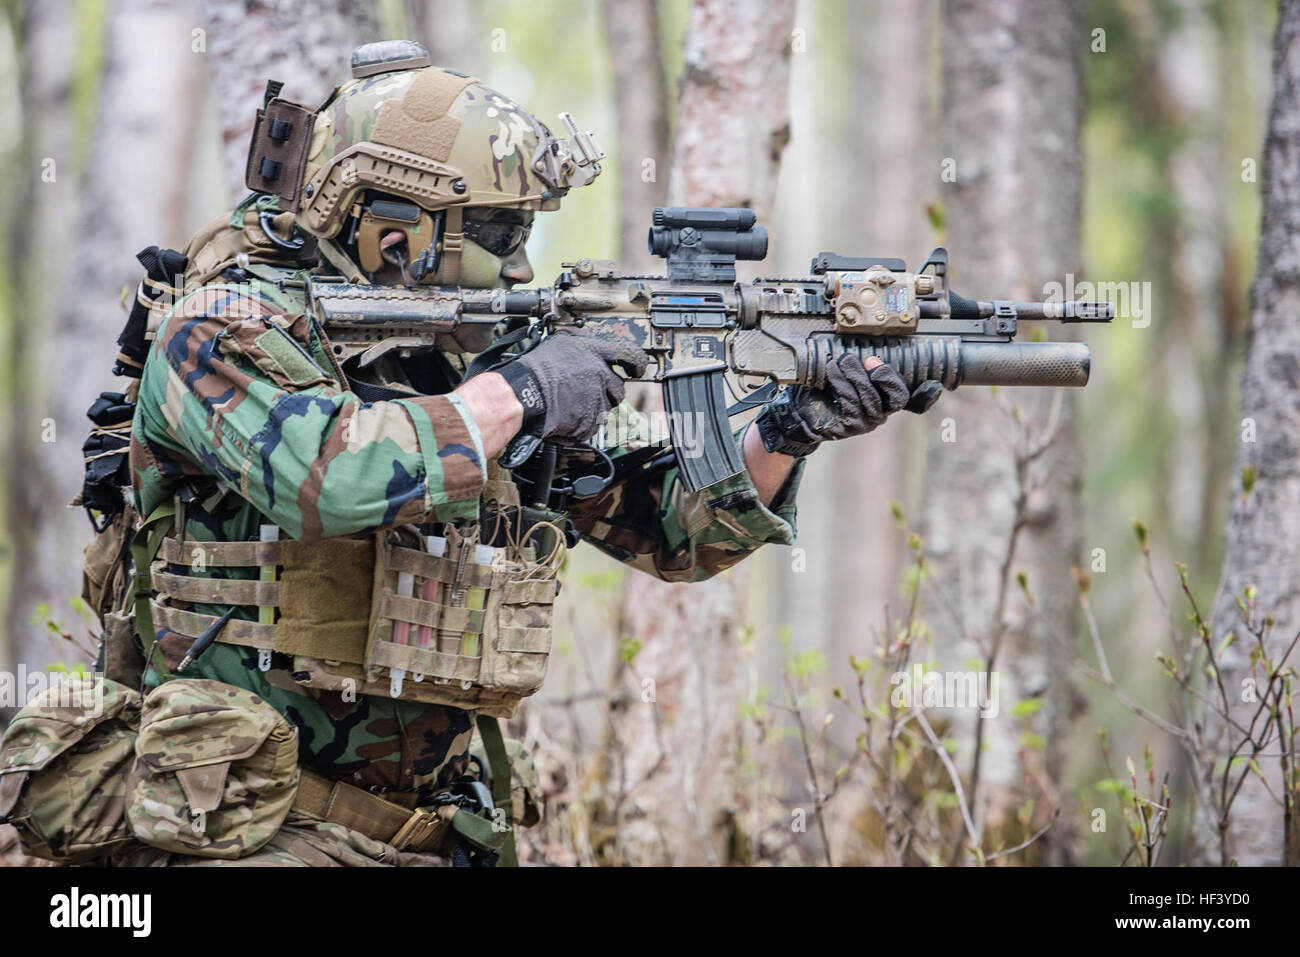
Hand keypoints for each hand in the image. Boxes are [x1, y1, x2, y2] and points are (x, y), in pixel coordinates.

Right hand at [498, 332, 649, 441]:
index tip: (637, 369)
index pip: (629, 354)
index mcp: (593, 352)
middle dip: (607, 393)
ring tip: (570, 404)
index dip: (637, 364)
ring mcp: (595, 398)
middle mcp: (599, 374)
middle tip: (588, 393)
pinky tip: (566, 416)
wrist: (523, 393)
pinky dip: (580, 425)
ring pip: (605, 408)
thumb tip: (592, 349)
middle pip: (618, 388)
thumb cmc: (535, 369)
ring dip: (591, 409)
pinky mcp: (589, 419)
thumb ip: (582, 345)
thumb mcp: (560, 343)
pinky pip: (591, 426)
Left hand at [754, 354, 941, 455]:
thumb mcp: (845, 370)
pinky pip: (852, 404)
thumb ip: (860, 360)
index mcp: (886, 397)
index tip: (933, 384)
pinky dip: (842, 384)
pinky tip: (833, 372)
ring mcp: (867, 422)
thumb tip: (868, 345)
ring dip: (856, 376)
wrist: (800, 409)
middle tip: (871, 360)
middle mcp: (882, 411)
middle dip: (886, 376)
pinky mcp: (850, 427)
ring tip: (843, 361)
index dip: (926, 395)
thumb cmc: (826, 387)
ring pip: (872, 399)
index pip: (915, 400)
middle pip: (898, 398)